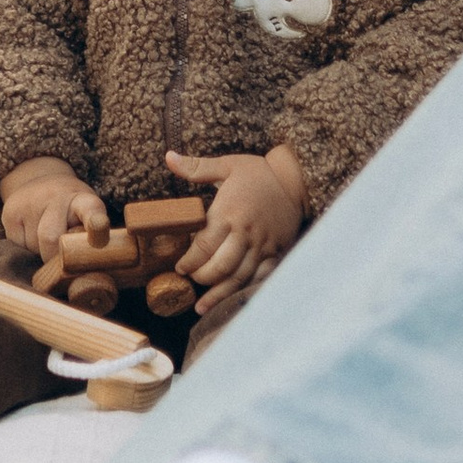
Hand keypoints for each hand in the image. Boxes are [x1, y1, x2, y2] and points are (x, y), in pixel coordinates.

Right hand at [0, 160, 109, 263]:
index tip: (100, 228)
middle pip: (51, 239)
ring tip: (46, 236)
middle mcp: (56, 196)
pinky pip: (18, 246)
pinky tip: (31, 233)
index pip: (91, 211)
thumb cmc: (71, 211)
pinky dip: (26, 249)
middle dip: (55, 257)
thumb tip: (77, 272)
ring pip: (34, 248)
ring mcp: (30, 202)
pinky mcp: (10, 213)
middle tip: (62, 255)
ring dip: (41, 253)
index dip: (95, 223)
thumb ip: (85, 241)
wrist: (40, 183)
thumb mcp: (86, 218)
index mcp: (83, 200)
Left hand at [167, 146, 305, 324]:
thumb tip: (168, 157)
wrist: (294, 180)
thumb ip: (196, 167)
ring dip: (219, 293)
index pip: (203, 246)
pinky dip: (244, 290)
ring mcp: (262, 245)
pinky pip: (260, 277)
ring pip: (238, 277)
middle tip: (191, 279)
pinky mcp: (276, 252)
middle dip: (201, 278)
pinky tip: (231, 301)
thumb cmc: (257, 173)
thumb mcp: (226, 165)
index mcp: (229, 213)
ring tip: (202, 305)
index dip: (189, 261)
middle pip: (219, 266)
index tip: (180, 267)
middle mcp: (245, 233)